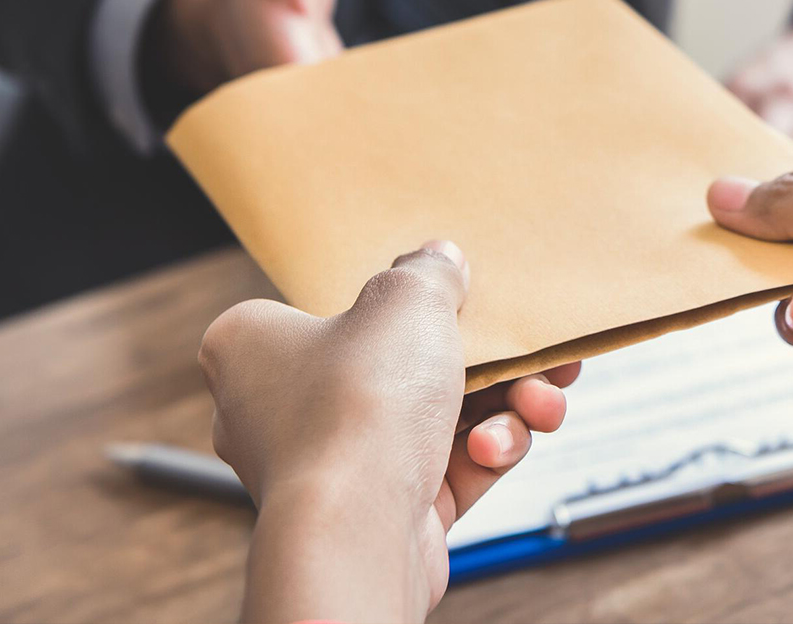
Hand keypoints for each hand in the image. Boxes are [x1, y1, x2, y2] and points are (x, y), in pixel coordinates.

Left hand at [198, 242, 578, 623]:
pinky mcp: (378, 513)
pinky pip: (445, 469)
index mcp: (252, 348)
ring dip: (502, 406)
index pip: (326, 307)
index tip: (453, 291)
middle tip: (529, 350)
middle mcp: (280, 410)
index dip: (396, 299)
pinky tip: (499, 445)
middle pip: (401, 365)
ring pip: (436, 419)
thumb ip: (427, 272)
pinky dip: (484, 453)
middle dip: (484, 360)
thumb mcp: (404, 301)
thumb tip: (440, 260)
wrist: (358, 532)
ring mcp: (332, 467)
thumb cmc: (354, 408)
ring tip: (540, 399)